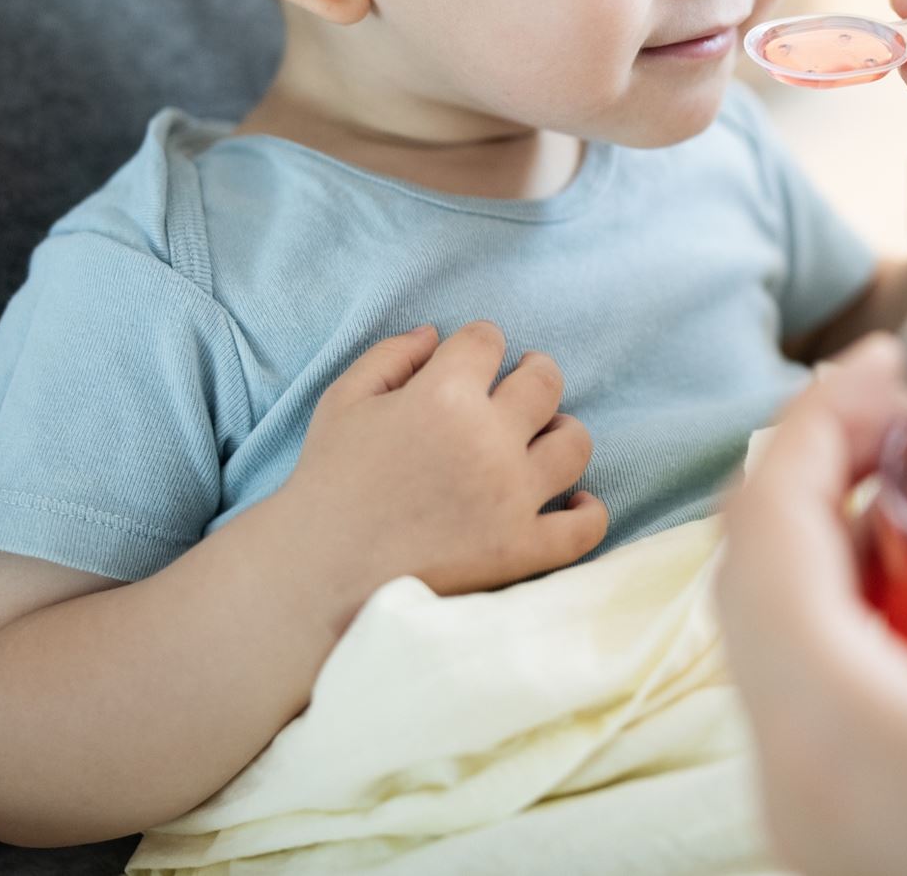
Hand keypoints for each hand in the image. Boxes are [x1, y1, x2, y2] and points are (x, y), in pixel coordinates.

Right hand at [280, 321, 607, 612]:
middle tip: (523, 385)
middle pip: (545, 381)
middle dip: (535, 372)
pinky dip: (587, 511)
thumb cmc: (328, 481)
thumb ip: (391, 356)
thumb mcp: (343, 400)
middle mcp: (488, 439)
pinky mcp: (522, 550)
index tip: (473, 359)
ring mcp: (512, 497)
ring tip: (542, 438)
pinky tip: (571, 501)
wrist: (318, 573)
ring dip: (562, 432)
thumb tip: (435, 333)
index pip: (487, 340)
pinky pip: (584, 526)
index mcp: (442, 394)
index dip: (480, 343)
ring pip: (574, 443)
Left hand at [718, 335, 906, 875]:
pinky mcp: (858, 869)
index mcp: (828, 727)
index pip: (760, 530)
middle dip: (826, 483)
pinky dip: (871, 645)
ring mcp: (815, 836)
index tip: (883, 367)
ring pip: (787, 659)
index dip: (812, 424)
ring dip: (848, 566)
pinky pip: (826, 721)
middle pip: (758, 587)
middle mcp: (790, 781)